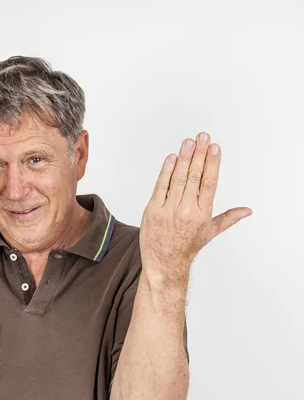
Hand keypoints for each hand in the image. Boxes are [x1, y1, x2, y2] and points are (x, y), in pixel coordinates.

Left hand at [139, 132, 251, 283]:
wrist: (164, 263)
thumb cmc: (186, 247)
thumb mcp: (210, 232)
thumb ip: (228, 218)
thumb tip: (247, 211)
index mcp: (203, 215)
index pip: (209, 183)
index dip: (212, 163)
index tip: (214, 147)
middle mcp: (187, 212)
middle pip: (194, 177)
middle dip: (198, 154)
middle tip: (201, 137)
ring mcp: (168, 211)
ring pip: (178, 179)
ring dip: (183, 158)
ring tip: (188, 142)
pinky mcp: (152, 211)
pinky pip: (160, 187)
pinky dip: (165, 171)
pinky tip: (171, 158)